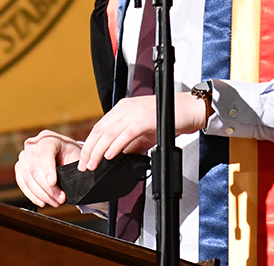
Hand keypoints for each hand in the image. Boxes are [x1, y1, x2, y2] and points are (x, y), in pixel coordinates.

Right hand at [15, 130, 82, 207]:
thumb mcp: (77, 158)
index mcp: (48, 138)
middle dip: (47, 187)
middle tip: (60, 199)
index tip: (53, 183)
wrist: (65, 155)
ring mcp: (24, 155)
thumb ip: (73, 168)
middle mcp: (33, 144)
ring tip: (55, 202)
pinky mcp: (20, 167)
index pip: (44, 153)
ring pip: (27, 177)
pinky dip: (32, 194)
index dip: (48, 169)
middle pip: (34, 168)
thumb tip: (69, 183)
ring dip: (41, 194)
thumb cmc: (73, 157)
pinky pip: (22, 182)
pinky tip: (42, 202)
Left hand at [76, 92, 208, 171]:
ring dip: (99, 150)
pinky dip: (116, 145)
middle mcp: (126, 108)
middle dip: (90, 150)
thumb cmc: (169, 118)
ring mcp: (135, 112)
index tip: (85, 159)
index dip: (90, 144)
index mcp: (123, 108)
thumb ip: (130, 143)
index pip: (99, 127)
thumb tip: (118, 157)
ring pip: (110, 132)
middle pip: (101, 130)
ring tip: (94, 164)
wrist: (189, 110)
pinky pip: (126, 133)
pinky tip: (110, 156)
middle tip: (85, 166)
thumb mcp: (144, 132)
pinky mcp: (146, 118)